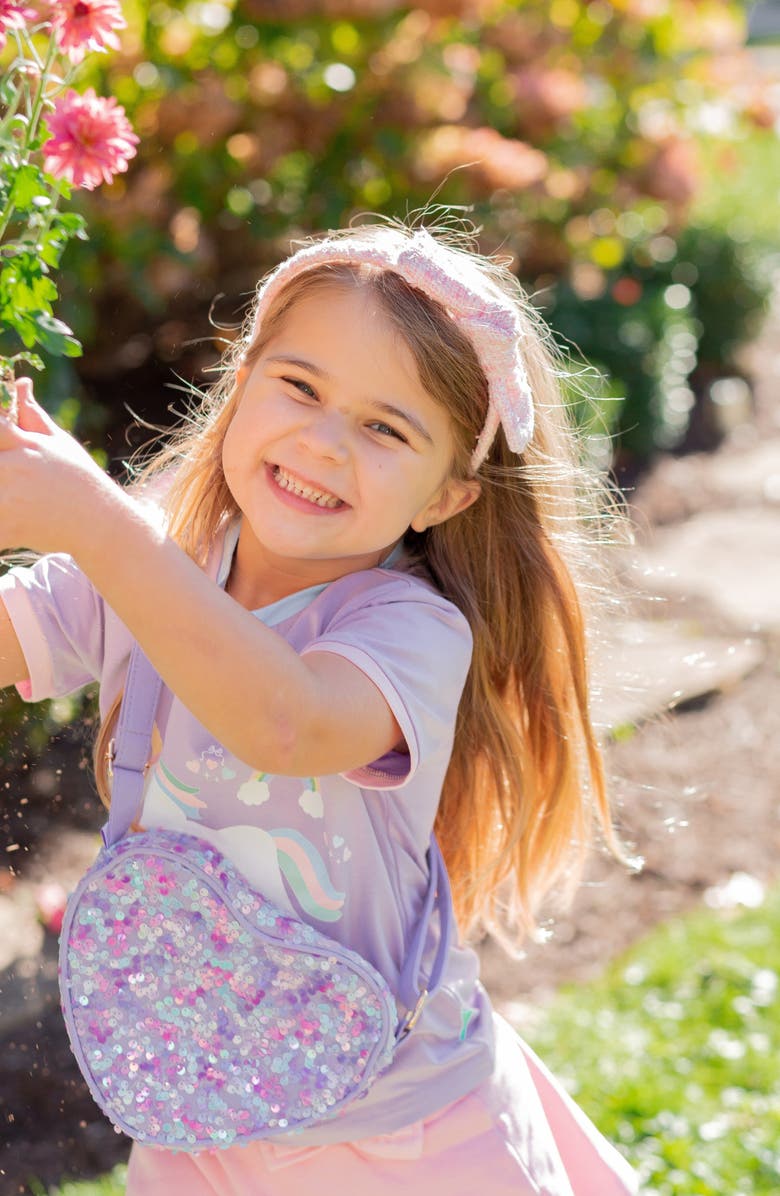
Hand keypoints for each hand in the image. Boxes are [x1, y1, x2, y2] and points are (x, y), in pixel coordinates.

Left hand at [0, 377, 114, 555]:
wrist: (102, 524)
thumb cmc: (79, 480)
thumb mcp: (60, 443)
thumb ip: (32, 415)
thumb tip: (21, 382)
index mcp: (24, 444)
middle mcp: (13, 468)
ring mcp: (10, 501)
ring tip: (3, 496)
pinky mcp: (9, 530)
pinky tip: (5, 528)